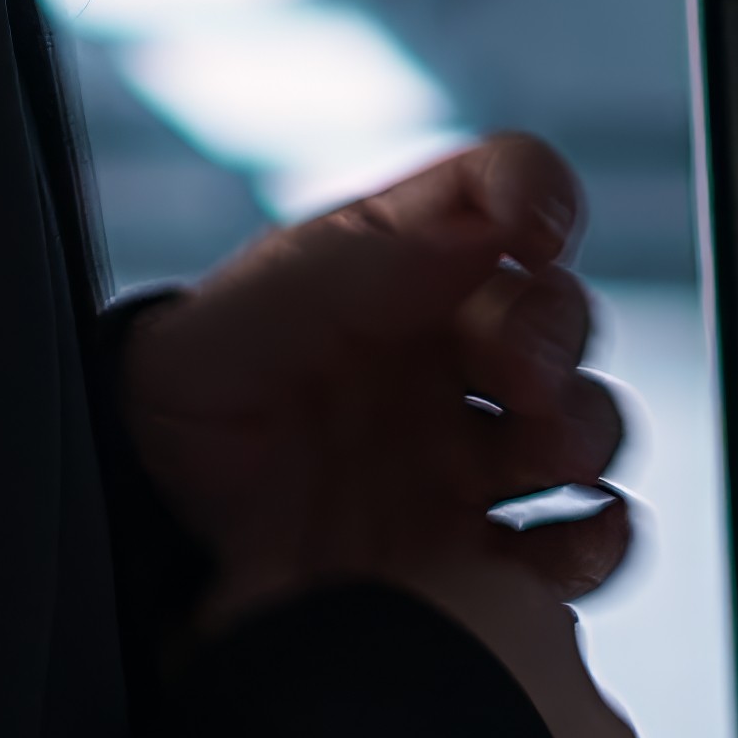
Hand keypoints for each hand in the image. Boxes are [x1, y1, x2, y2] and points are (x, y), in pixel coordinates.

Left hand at [113, 130, 641, 737]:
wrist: (139, 539)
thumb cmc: (187, 400)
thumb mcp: (243, 315)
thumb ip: (352, 265)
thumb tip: (477, 230)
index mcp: (404, 264)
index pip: (506, 188)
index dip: (538, 194)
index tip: (535, 229)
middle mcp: (453, 351)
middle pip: (559, 312)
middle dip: (554, 332)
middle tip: (517, 370)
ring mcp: (470, 450)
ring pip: (585, 419)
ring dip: (585, 429)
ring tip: (544, 455)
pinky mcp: (478, 549)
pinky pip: (577, 542)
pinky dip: (598, 540)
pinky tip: (568, 535)